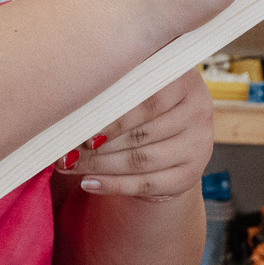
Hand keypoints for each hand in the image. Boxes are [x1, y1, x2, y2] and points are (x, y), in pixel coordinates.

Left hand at [57, 70, 214, 201]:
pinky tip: (88, 183)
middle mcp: (199, 111)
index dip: (113, 118)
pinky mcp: (190, 175)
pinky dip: (113, 185)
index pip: (147, 102)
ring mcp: (198, 146)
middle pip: (141, 133)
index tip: (79, 127)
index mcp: (184, 78)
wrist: (168, 134)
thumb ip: (112, 87)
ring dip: (99, 165)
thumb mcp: (134, 84)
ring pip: (141, 160)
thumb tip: (68, 102)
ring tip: (68, 164)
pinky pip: (147, 184)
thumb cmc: (140, 101)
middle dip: (97, 144)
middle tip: (64, 149)